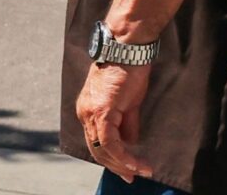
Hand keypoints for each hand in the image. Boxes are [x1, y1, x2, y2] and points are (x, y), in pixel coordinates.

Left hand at [75, 62, 153, 182]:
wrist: (127, 50)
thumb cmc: (129, 70)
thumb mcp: (129, 102)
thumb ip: (127, 123)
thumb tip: (131, 141)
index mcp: (88, 110)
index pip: (97, 142)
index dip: (112, 158)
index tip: (129, 169)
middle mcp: (84, 113)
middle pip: (97, 149)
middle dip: (117, 166)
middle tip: (133, 176)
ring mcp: (90, 112)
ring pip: (102, 149)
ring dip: (123, 163)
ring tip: (141, 170)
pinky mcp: (101, 111)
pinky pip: (110, 142)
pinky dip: (123, 155)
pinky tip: (136, 162)